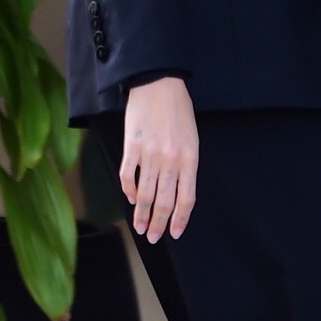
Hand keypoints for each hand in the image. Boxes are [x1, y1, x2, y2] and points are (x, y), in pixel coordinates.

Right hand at [121, 75, 197, 240]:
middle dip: (159, 224)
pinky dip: (129, 191)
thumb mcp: (191, 138)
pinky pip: (129, 177)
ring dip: (142, 214)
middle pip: (165, 202)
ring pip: (146, 194)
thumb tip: (176, 190)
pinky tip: (131, 198)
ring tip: (139, 227)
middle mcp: (171, 160)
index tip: (175, 233)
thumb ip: (185, 164)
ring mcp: (150, 155)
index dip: (180, 219)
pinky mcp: (132, 147)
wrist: (159, 84)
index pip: (186, 198)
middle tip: (153, 237)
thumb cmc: (178, 110)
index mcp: (189, 159)